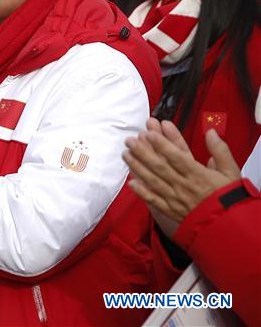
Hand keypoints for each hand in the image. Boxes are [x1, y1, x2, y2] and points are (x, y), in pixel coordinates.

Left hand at [124, 118, 241, 223]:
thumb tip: (211, 132)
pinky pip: (154, 201)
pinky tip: (131, 182)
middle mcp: (184, 186)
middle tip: (130, 140)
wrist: (229, 225)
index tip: (150, 133)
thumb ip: (220, 150)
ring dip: (137, 167)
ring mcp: (175, 199)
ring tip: (126, 154)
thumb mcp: (231, 171)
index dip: (162, 144)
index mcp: (198, 175)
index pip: (177, 157)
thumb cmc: (229, 197)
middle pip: (160, 167)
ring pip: (153, 181)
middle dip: (143, 152)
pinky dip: (142, 192)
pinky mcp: (171, 210)